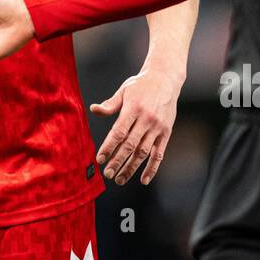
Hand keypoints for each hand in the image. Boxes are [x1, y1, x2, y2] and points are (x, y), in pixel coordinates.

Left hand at [91, 69, 181, 184]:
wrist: (166, 79)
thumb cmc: (141, 85)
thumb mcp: (124, 90)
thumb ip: (110, 104)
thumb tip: (94, 109)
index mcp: (133, 108)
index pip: (119, 132)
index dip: (109, 147)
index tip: (100, 159)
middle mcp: (146, 119)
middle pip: (130, 145)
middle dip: (117, 161)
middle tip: (107, 174)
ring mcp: (157, 127)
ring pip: (143, 152)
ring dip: (131, 168)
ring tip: (120, 179)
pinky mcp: (166, 133)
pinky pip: (159, 154)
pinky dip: (152, 168)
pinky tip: (143, 179)